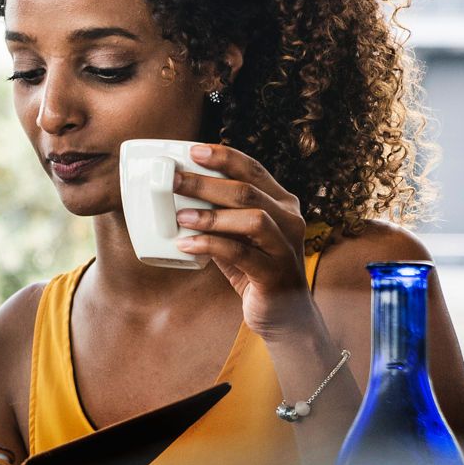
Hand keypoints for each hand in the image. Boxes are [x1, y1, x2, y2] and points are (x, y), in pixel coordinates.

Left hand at [171, 143, 317, 340]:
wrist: (284, 314)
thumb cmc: (254, 269)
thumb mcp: (236, 236)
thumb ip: (218, 216)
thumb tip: (174, 196)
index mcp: (282, 204)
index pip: (254, 170)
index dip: (224, 157)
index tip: (193, 150)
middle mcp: (290, 219)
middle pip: (248, 191)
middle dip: (206, 183)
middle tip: (174, 180)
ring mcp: (285, 246)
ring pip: (251, 218)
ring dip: (211, 215)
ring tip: (179, 217)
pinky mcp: (275, 273)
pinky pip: (241, 253)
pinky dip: (210, 246)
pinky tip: (185, 245)